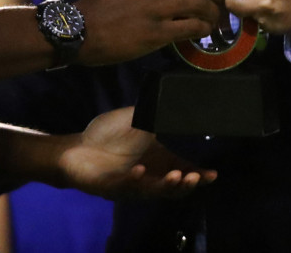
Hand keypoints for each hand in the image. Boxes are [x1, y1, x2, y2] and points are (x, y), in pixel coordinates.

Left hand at [58, 107, 216, 199]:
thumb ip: (157, 113)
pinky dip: (135, 181)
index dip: (199, 176)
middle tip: (196, 177)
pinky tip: (140, 171)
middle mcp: (149, 176)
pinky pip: (127, 187)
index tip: (213, 175)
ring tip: (176, 176)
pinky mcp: (113, 187)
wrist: (77, 147)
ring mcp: (132, 184)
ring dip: (167, 186)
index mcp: (157, 161)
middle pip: (174, 188)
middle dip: (187, 184)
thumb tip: (179, 98)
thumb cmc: (109, 134)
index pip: (183, 171)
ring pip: (155, 191)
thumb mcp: (138, 119)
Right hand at [77, 0, 221, 65]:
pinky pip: (192, 27)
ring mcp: (158, 8)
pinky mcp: (158, 33)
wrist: (81, 29)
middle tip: (217, 4)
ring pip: (201, 5)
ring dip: (212, 14)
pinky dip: (203, 29)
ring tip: (212, 21)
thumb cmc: (102, 4)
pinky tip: (201, 33)